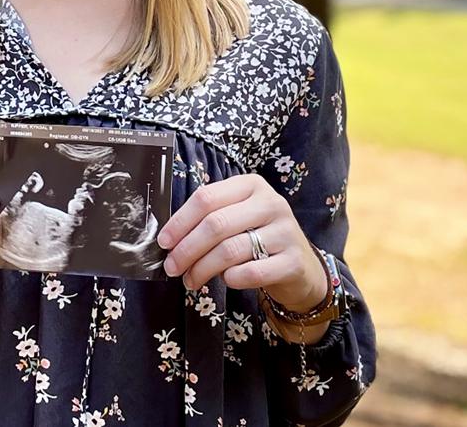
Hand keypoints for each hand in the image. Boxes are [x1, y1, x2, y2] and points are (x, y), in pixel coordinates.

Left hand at [156, 173, 326, 312]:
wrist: (302, 267)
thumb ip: (208, 220)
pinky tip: (226, 281)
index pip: (206, 197)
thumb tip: (170, 239)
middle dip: (187, 249)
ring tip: (191, 279)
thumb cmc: (259, 239)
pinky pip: (251, 272)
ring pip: (230, 249)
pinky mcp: (293, 261)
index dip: (180, 221)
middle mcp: (271, 203)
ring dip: (203, 268)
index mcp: (251, 185)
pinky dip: (231, 279)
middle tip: (172, 267)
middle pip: (216, 224)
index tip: (164, 242)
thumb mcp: (237, 218)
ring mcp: (285, 231)